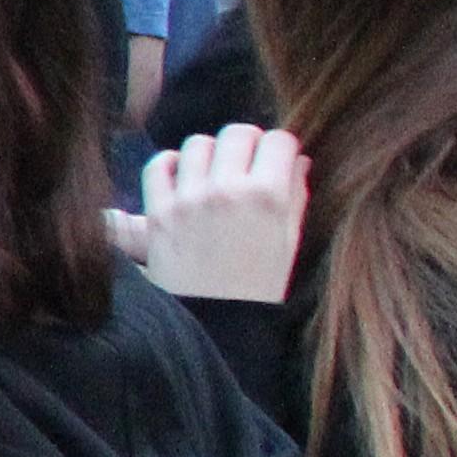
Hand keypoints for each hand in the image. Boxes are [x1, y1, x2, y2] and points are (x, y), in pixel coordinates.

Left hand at [120, 125, 309, 304]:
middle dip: (246, 144)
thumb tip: (298, 160)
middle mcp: (227, 190)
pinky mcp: (158, 212)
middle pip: (236, 133)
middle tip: (246, 162)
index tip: (276, 159)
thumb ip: (295, 197)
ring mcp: (189, 199)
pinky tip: (181, 176)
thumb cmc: (260, 287)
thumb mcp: (288, 243)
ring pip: (197, 144)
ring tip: (214, 173)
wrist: (215, 323)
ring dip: (208, 154)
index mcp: (267, 197)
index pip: (278, 139)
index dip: (280, 148)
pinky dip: (168, 164)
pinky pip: (157, 165)